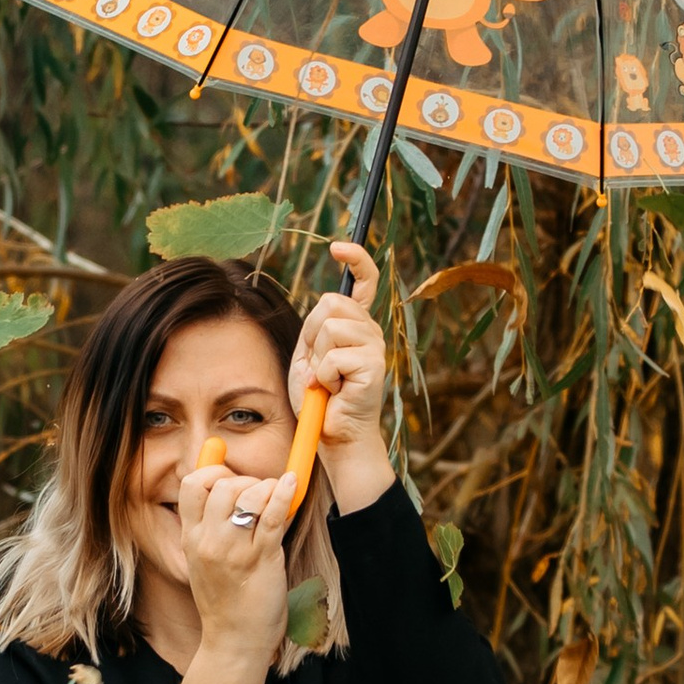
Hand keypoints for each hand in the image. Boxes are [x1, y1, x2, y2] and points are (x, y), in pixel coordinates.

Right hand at [174, 451, 298, 665]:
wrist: (235, 641)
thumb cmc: (225, 600)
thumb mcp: (204, 561)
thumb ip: (211, 528)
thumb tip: (228, 486)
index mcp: (191, 539)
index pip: (192, 485)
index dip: (213, 472)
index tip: (229, 479)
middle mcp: (209, 542)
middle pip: (222, 485)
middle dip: (245, 480)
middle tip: (258, 495)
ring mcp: (234, 551)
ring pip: (248, 496)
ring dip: (265, 488)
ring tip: (274, 498)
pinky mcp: (262, 559)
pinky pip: (272, 516)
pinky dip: (284, 494)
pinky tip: (291, 484)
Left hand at [287, 242, 394, 511]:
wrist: (333, 437)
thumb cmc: (319, 400)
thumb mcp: (309, 357)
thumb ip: (315, 330)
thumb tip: (327, 304)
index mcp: (356, 325)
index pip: (364, 282)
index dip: (356, 259)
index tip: (339, 246)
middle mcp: (370, 330)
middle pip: (330, 303)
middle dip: (312, 336)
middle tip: (319, 367)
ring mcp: (375, 347)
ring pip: (329, 328)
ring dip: (317, 360)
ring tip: (327, 382)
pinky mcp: (373, 365)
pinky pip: (332, 356)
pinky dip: (323, 377)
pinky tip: (333, 392)